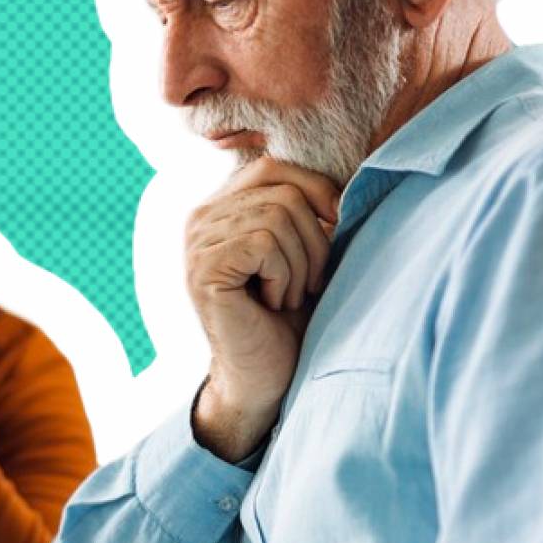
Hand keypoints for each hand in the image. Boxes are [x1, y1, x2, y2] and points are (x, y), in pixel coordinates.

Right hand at [185, 158, 339, 460]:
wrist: (264, 377)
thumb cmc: (288, 316)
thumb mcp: (300, 250)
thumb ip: (305, 208)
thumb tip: (347, 177)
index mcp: (220, 206)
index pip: (272, 165)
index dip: (315, 189)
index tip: (336, 228)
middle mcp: (199, 217)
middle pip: (283, 191)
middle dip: (314, 239)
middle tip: (308, 282)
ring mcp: (196, 242)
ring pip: (278, 216)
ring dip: (300, 264)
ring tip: (288, 296)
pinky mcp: (203, 268)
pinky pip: (264, 243)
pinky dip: (284, 276)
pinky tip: (272, 302)